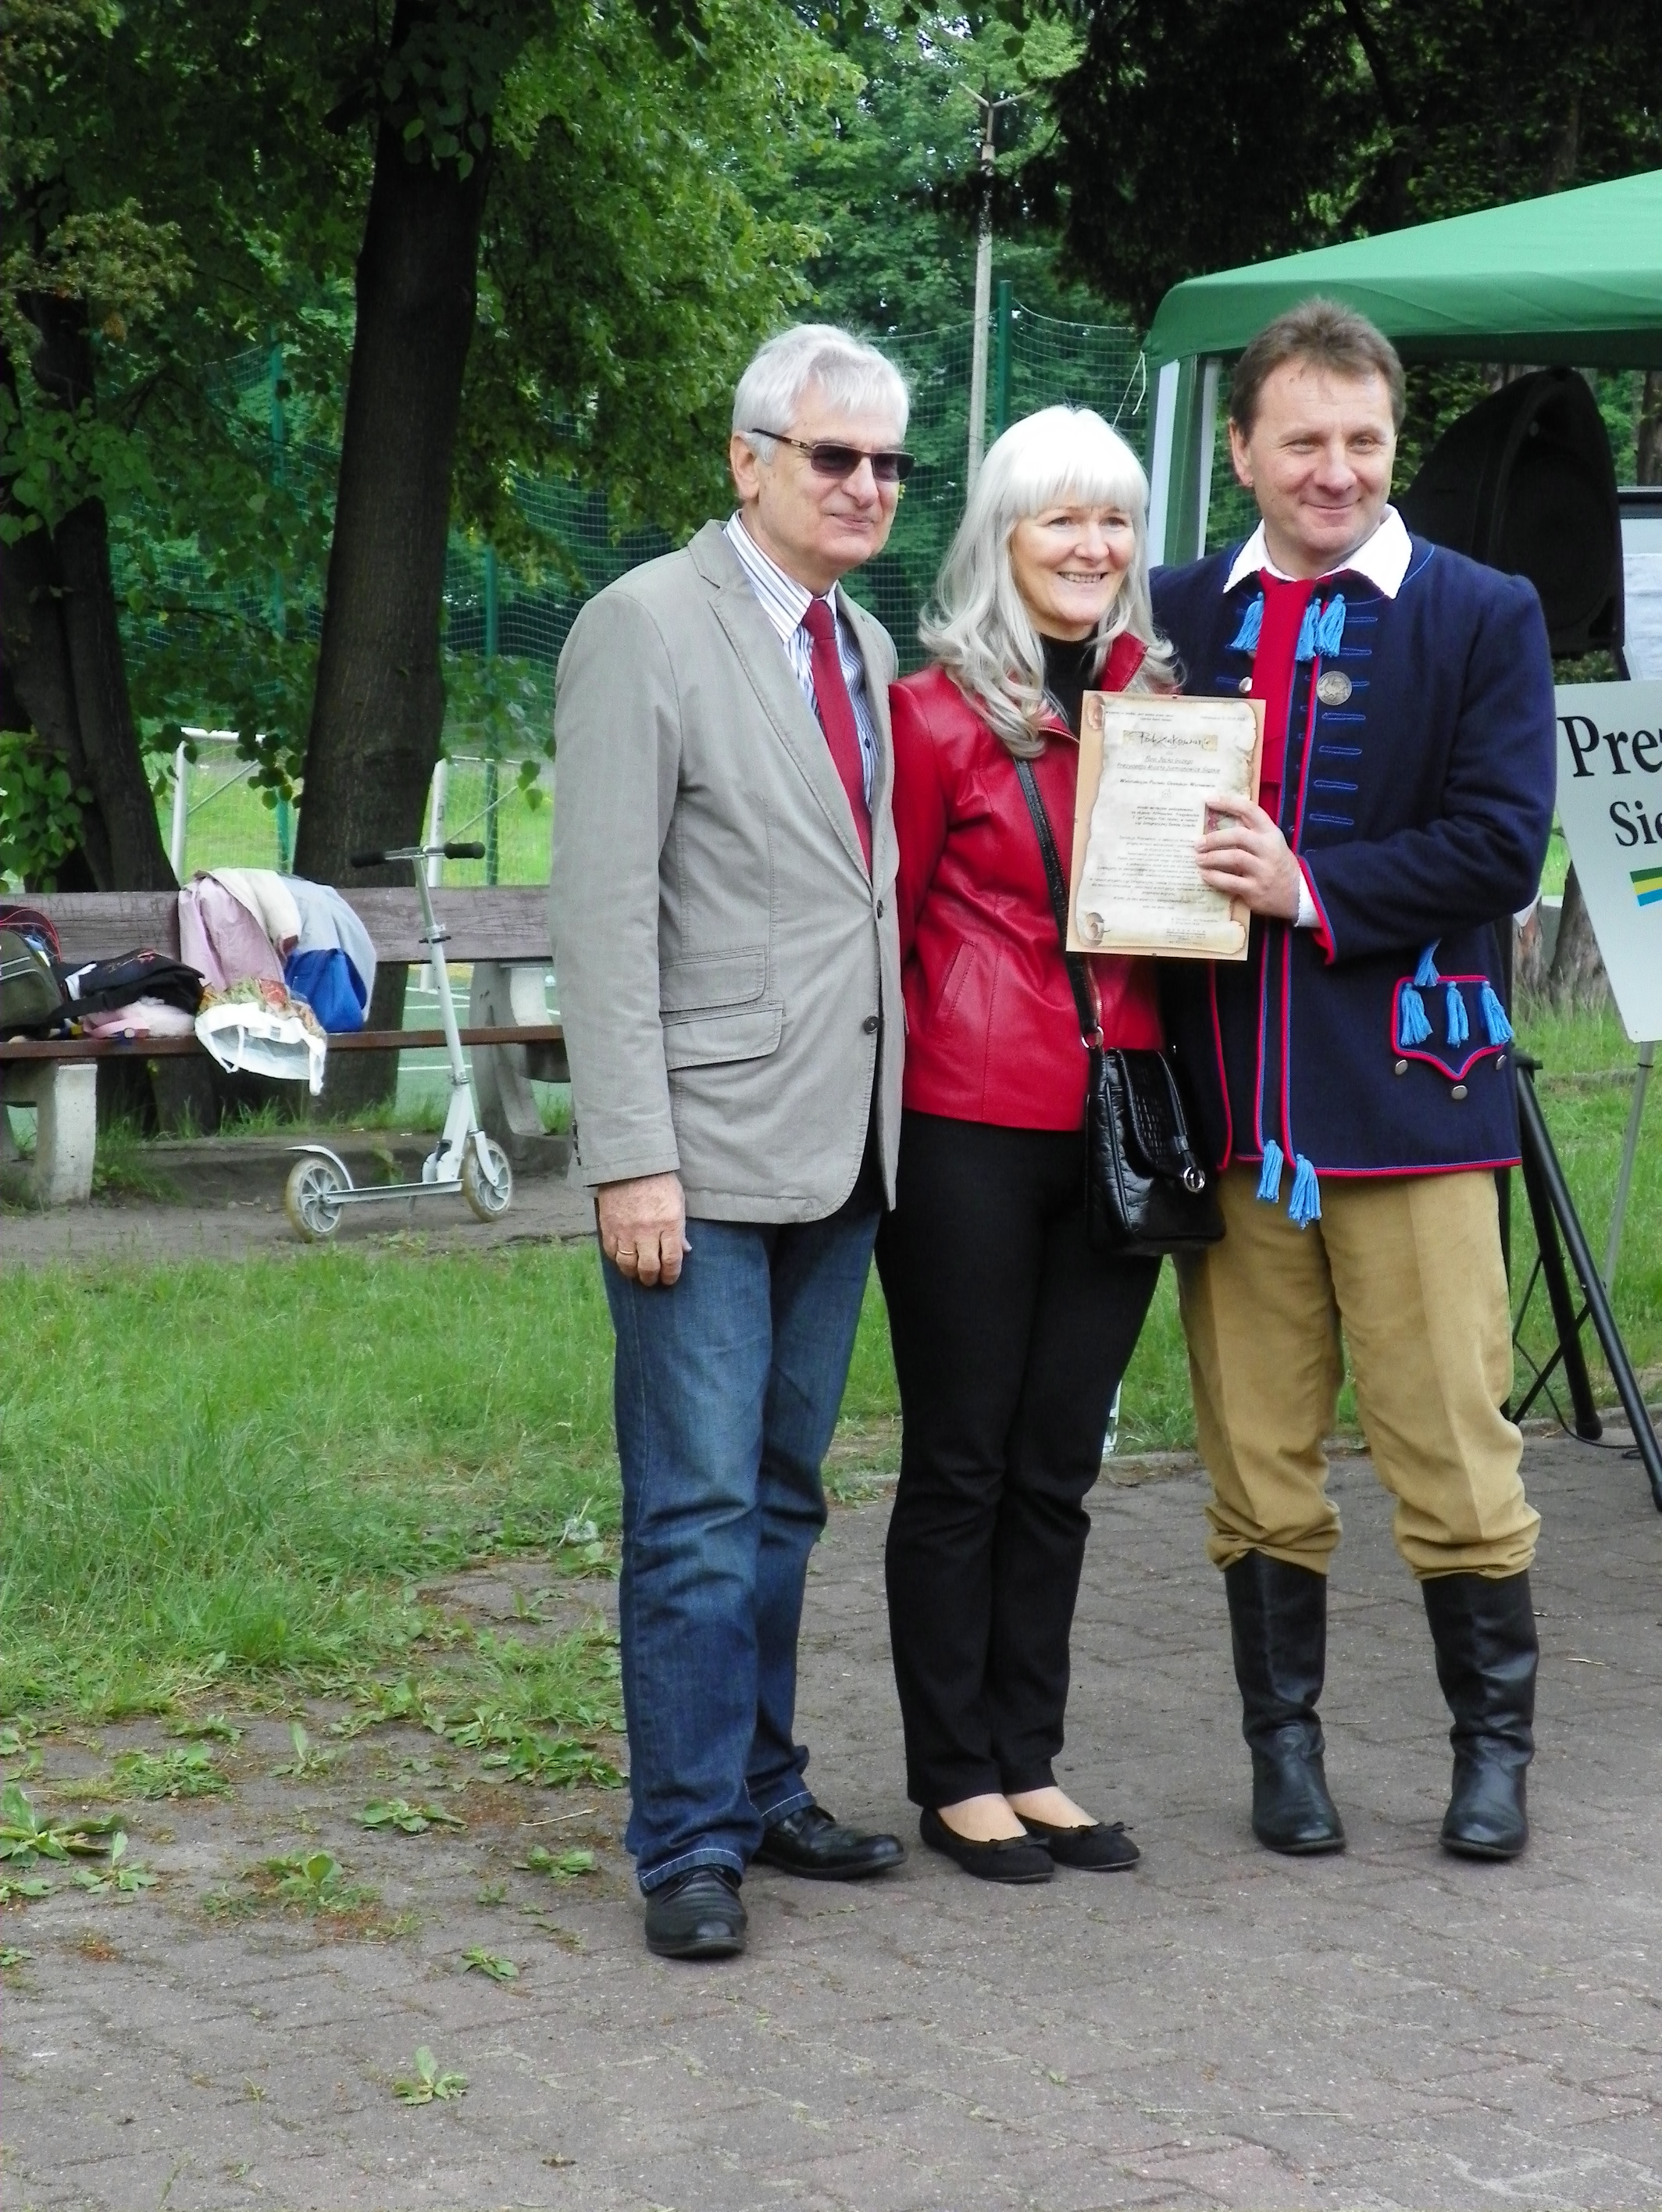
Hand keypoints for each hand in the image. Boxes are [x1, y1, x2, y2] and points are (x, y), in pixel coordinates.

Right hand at [597, 1172, 689, 1286]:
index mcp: (669, 1224)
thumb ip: (680, 1229)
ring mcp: (626, 1230)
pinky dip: (618, 1260)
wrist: (630, 1163)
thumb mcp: (678, 1202)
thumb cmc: (659, 1181)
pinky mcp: (608, 1227)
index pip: (671, 1260)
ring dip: (634, 1274)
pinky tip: (623, 1260)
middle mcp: (647, 1231)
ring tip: (637, 1274)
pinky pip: (611, 1252)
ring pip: (628, 1265)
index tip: (670, 1279)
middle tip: (653, 1280)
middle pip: (649, 1267)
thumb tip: (685, 1250)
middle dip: (652, 1279)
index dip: (671, 1275)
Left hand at [1195, 791, 1302, 920]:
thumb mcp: (1270, 843)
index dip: (1229, 803)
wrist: (1296, 894)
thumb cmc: (1277, 864)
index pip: (1250, 810)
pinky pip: (1230, 882)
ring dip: (1211, 858)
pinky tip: (1205, 875)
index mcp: (1271, 833)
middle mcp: (1268, 849)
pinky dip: (1214, 877)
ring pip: (1233, 858)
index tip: (1209, 800)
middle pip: (1239, 835)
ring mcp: (1263, 870)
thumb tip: (1220, 817)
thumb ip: (1250, 831)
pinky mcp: (1255, 890)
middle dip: (1214, 838)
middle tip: (1197, 843)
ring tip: (1198, 859)